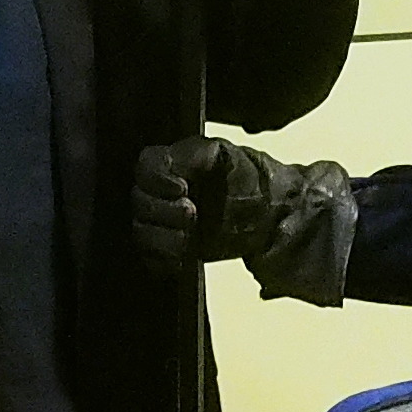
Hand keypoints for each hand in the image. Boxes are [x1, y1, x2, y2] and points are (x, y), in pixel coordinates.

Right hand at [133, 134, 280, 267]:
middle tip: (193, 213)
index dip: (156, 180)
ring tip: (190, 236)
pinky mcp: (169, 250)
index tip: (182, 188)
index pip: (144, 168)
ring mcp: (163, 223)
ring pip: (141, 232)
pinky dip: (166, 258)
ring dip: (164, 237)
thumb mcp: (225, 156)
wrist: (271, 216)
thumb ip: (194, 153)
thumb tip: (168, 161)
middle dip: (165, 211)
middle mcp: (161, 193)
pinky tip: (185, 254)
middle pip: (139, 202)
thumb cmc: (249, 180)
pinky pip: (151, 258)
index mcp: (171, 165)